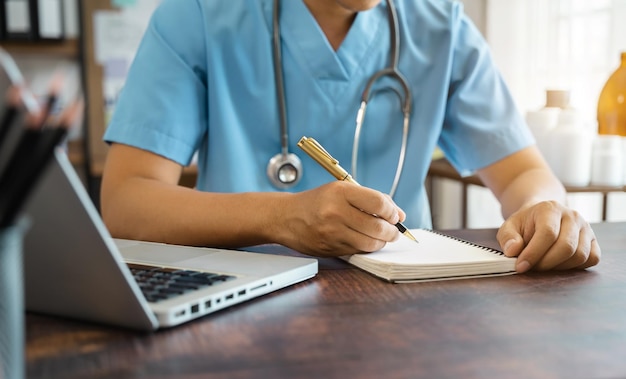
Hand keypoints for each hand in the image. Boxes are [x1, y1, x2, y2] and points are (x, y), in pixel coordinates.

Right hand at [280, 181, 404, 256]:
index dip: (392, 212)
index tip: (395, 215)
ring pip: (370, 243)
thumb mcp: (341, 190)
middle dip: (392, 231)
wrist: (286, 217)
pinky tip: (365, 240)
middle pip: (377, 226)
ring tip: (382, 236)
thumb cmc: (317, 202)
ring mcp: (332, 232)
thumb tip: (399, 214)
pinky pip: (358, 251)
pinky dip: (367, 247)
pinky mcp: (331, 248)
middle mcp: (335, 212)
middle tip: (394, 230)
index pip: (378, 203)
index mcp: (340, 192)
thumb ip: (370, 199)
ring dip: (382, 241)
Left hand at [496, 200, 600, 272]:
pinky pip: (591, 259)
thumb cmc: (526, 224)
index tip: (520, 266)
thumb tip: (513, 251)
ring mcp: (586, 228)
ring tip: (542, 265)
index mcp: (550, 209)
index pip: (548, 233)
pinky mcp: (593, 241)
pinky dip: (575, 267)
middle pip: (566, 246)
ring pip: (580, 255)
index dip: (533, 253)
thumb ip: (508, 237)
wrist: (541, 216)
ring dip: (559, 267)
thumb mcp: (509, 227)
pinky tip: (558, 264)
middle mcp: (572, 216)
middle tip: (531, 268)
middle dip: (546, 263)